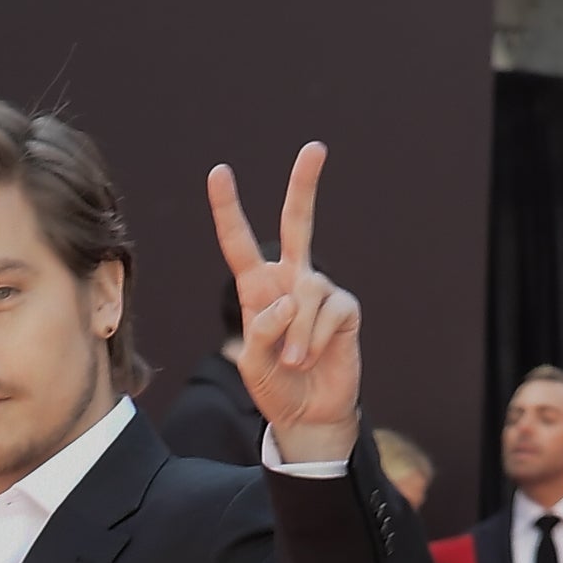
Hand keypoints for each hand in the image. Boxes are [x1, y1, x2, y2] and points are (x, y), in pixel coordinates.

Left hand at [207, 141, 360, 465]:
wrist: (308, 414)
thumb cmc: (275, 386)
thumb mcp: (253, 364)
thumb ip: (263, 332)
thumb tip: (290, 300)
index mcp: (257, 289)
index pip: (239, 244)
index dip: (228, 209)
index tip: (218, 172)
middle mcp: (290, 281)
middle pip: (298, 224)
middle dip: (305, 185)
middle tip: (315, 148)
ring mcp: (319, 292)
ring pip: (306, 294)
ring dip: (296, 336)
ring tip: (294, 362)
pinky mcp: (344, 309)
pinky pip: (328, 313)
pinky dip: (315, 341)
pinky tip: (314, 358)